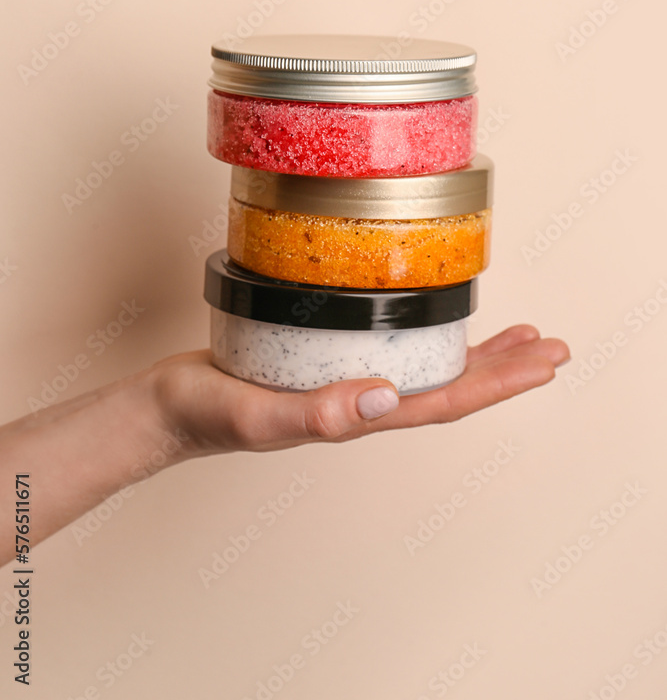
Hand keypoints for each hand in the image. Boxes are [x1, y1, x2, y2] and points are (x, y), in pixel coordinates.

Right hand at [154, 324, 569, 455]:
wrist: (170, 408)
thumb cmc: (207, 414)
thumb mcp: (258, 415)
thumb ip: (317, 414)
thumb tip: (385, 398)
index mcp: (358, 416)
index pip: (446, 401)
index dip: (500, 381)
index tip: (545, 360)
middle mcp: (362, 400)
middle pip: (450, 387)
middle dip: (506, 368)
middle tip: (551, 346)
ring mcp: (346, 380)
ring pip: (428, 368)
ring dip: (476, 354)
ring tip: (513, 336)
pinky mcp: (326, 358)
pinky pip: (392, 347)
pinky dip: (425, 333)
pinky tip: (429, 318)